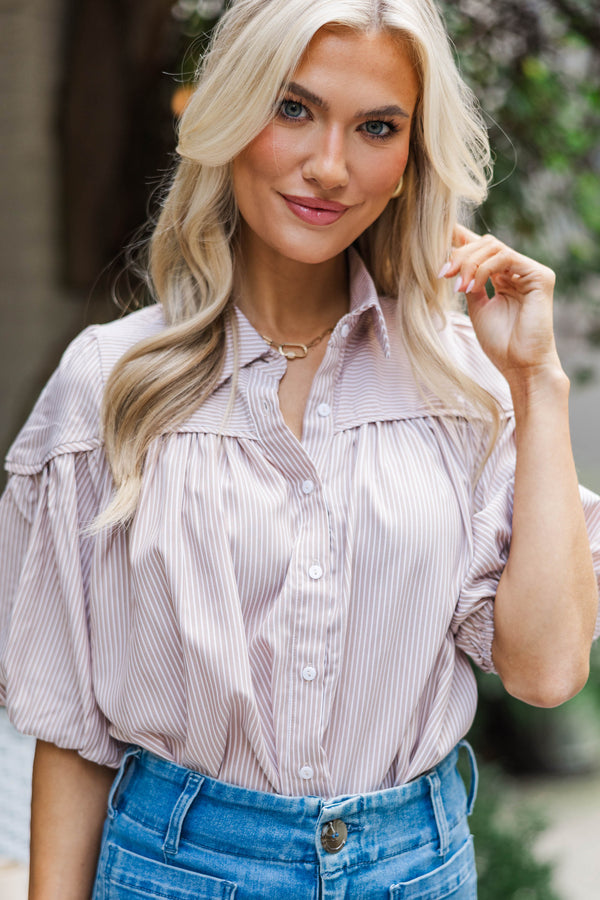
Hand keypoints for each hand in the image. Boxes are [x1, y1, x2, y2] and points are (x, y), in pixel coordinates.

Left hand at [439, 224, 561, 385]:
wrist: (520, 365)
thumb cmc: (500, 343)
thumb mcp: (477, 307)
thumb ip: (470, 283)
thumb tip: (453, 261)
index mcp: (506, 277)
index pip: (483, 249)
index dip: (461, 240)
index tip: (436, 240)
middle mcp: (519, 271)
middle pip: (486, 244)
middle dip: (461, 255)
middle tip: (443, 273)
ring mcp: (531, 272)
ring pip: (494, 247)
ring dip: (469, 263)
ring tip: (458, 286)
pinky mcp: (540, 276)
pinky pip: (506, 258)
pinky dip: (484, 269)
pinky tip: (472, 287)